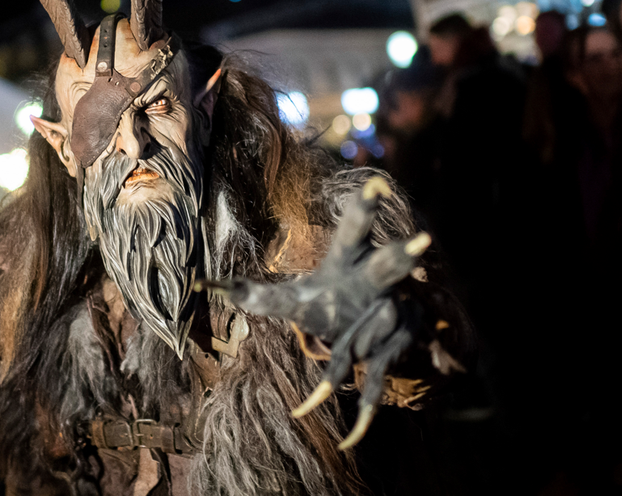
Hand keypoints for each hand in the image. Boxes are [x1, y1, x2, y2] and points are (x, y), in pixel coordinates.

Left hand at [198, 177, 432, 448]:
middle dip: (402, 256)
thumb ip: (253, 293)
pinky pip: (377, 386)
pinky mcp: (399, 351)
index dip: (363, 208)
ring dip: (344, 357)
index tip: (373, 183)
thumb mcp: (292, 300)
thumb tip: (201, 285)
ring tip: (341, 353)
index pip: (354, 230)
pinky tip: (346, 438)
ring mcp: (395, 315)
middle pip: (388, 266)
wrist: (379, 333)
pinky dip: (357, 416)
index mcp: (348, 264)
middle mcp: (377, 284)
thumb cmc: (330, 304)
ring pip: (365, 343)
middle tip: (419, 240)